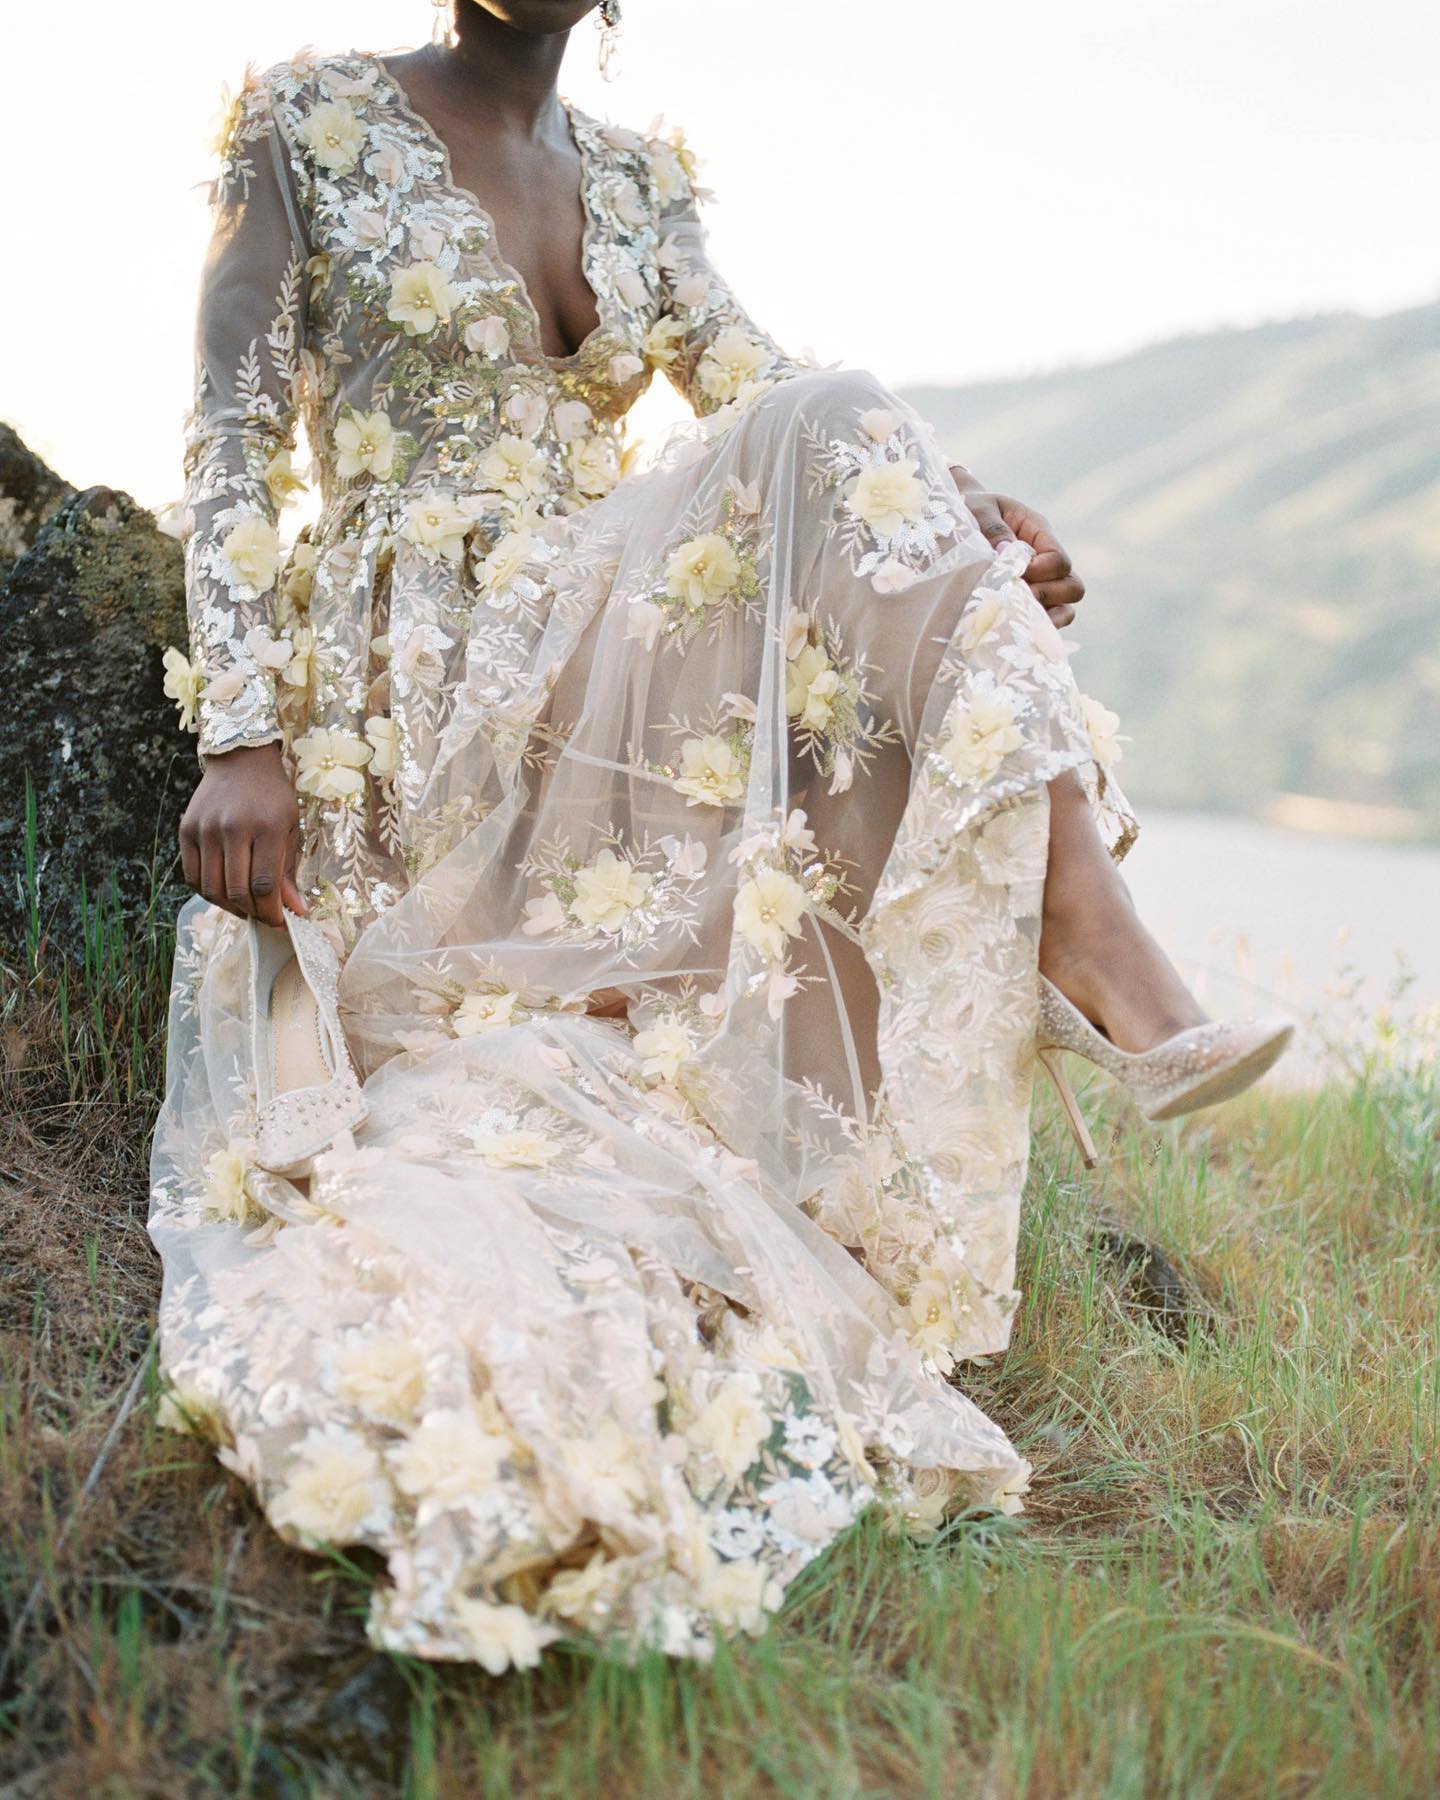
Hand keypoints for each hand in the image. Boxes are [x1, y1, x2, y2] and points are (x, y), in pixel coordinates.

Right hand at [178, 741, 306, 927]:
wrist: (240, 760)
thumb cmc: (272, 797)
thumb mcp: (290, 828)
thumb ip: (289, 871)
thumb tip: (296, 911)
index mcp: (265, 827)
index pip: (264, 885)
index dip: (272, 912)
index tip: (281, 921)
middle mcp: (232, 828)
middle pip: (236, 891)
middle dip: (253, 913)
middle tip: (264, 916)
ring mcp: (205, 829)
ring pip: (212, 888)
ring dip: (230, 907)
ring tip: (246, 907)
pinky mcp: (186, 831)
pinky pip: (193, 876)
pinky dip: (208, 893)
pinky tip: (225, 893)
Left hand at [949, 467, 1084, 628]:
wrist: (952, 522)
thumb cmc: (970, 510)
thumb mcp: (980, 510)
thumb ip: (993, 528)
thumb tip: (1007, 552)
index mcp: (1038, 533)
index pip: (1058, 559)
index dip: (1041, 572)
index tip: (1015, 573)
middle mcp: (1045, 561)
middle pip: (1072, 587)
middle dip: (1047, 595)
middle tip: (1015, 595)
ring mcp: (1039, 585)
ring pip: (1064, 609)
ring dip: (1045, 616)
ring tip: (1015, 613)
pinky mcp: (1025, 604)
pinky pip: (1044, 623)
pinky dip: (1035, 629)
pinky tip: (1012, 627)